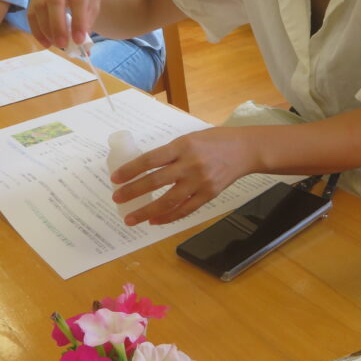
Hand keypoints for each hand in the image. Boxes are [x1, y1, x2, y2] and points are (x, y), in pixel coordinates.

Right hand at [27, 0, 102, 48]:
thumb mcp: (95, 5)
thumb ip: (88, 21)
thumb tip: (80, 43)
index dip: (78, 20)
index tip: (79, 40)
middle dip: (57, 25)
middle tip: (62, 44)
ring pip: (40, 6)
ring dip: (46, 29)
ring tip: (57, 44)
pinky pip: (31, 13)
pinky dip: (37, 30)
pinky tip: (46, 42)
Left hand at [111, 127, 258, 224]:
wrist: (245, 150)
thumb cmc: (214, 141)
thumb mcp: (189, 138)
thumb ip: (170, 153)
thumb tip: (144, 168)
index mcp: (182, 146)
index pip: (150, 159)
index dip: (131, 170)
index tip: (115, 178)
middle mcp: (190, 164)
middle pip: (155, 181)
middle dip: (133, 191)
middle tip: (117, 199)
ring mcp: (200, 181)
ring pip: (168, 201)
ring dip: (147, 211)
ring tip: (131, 218)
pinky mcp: (209, 194)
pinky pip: (185, 210)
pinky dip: (168, 217)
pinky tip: (155, 221)